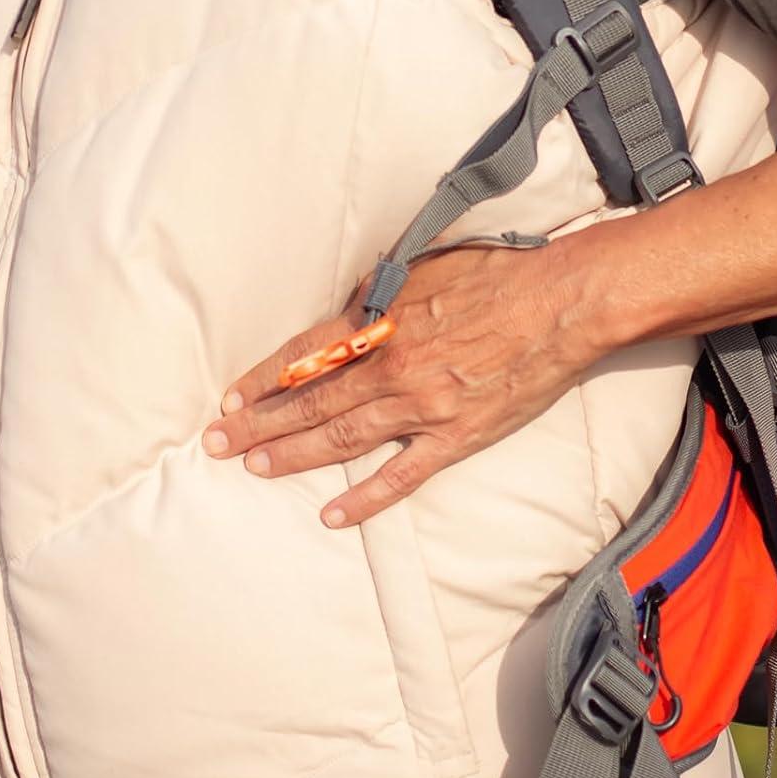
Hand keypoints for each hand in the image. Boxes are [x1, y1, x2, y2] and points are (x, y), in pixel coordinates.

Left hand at [201, 241, 605, 526]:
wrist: (559, 303)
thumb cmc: (498, 274)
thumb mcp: (427, 263)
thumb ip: (382, 287)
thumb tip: (352, 299)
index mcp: (378, 321)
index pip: (303, 355)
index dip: (262, 379)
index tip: (231, 399)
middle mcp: (388, 366)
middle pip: (308, 401)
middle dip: (258, 424)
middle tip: (217, 445)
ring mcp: (420, 406)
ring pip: (341, 437)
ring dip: (292, 455)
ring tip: (255, 469)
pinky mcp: (454, 435)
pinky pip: (400, 475)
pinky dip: (364, 497)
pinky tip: (331, 514)